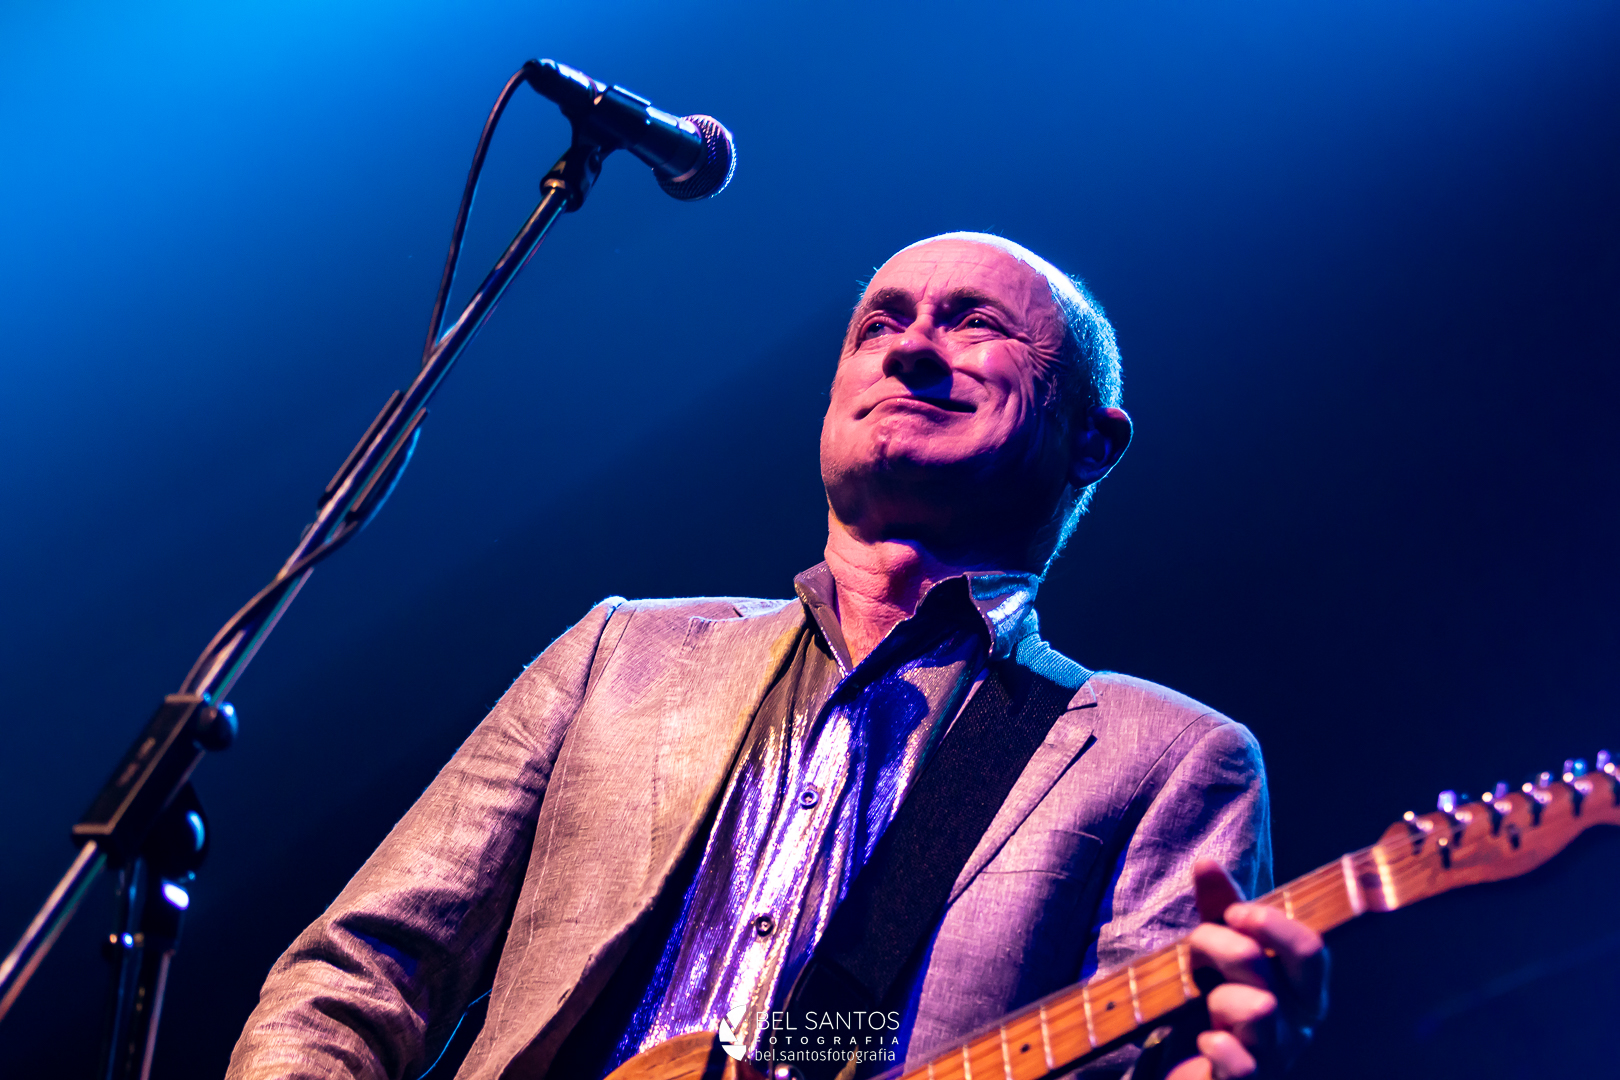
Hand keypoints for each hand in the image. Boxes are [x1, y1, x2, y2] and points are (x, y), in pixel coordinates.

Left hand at [1165, 860, 1327, 1079]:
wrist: (1192, 1071)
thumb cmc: (1213, 1007)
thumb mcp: (1216, 954)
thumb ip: (1217, 911)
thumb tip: (1206, 861)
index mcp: (1300, 989)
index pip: (1311, 949)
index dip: (1272, 924)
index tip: (1234, 913)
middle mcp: (1298, 1025)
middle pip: (1283, 969)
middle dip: (1228, 948)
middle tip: (1198, 955)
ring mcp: (1277, 1059)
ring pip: (1261, 1008)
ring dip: (1220, 998)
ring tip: (1205, 1007)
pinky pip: (1242, 1064)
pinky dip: (1219, 1047)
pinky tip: (1207, 1041)